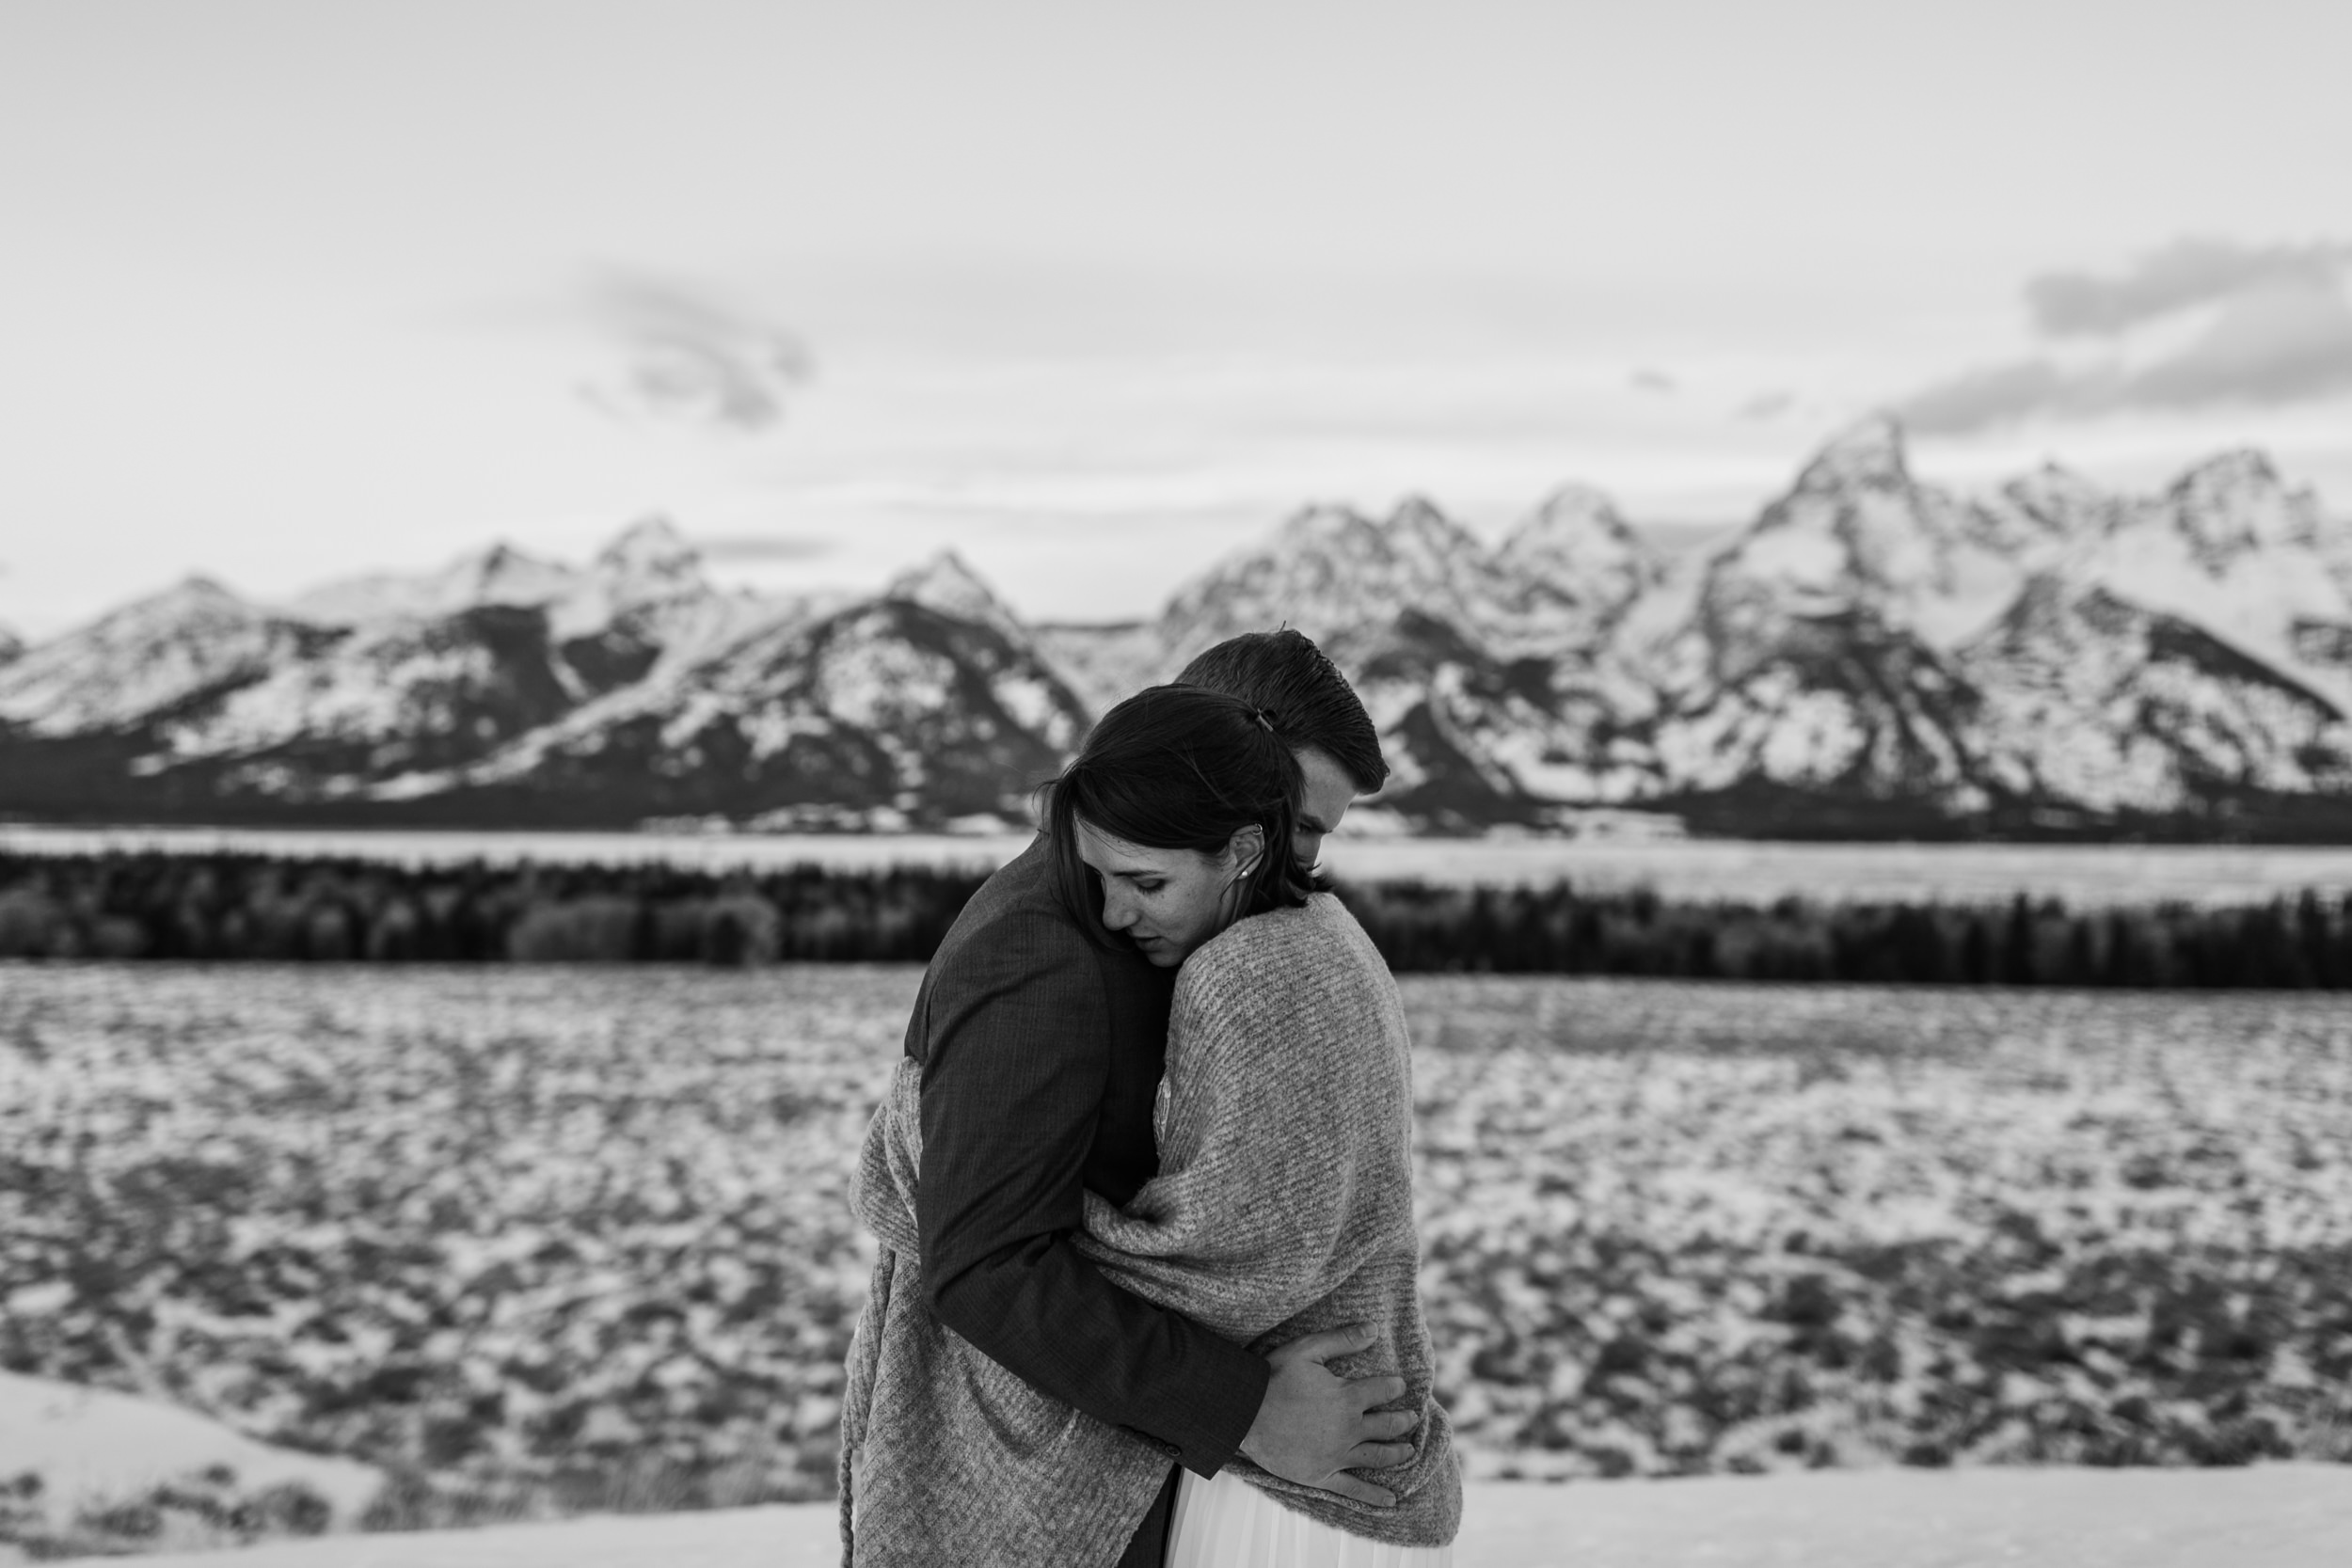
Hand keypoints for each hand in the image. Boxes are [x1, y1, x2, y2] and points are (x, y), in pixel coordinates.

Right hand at [1236, 1324, 1415, 1505]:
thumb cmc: (1273, 1377)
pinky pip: (1354, 1488)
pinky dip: (1374, 1496)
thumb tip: (1373, 1329)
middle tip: (1412, 1418)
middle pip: (1387, 1426)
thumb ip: (1342, 1340)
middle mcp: (1348, 1429)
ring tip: (1409, 1451)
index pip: (1382, 1391)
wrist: (1243, 1412)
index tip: (1399, 1386)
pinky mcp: (1322, 1475)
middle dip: (1403, 1420)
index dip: (1394, 1387)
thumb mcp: (1307, 1349)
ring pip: (1378, 1456)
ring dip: (1398, 1453)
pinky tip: (1391, 1500)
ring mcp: (1337, 1455)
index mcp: (1347, 1397)